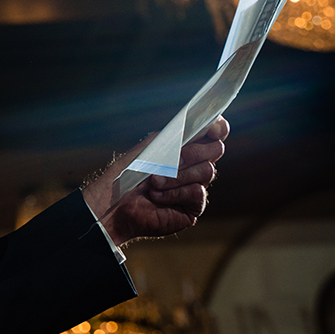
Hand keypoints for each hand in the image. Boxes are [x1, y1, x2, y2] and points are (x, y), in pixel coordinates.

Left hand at [83, 116, 228, 246]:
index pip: (214, 133)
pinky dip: (175, 192)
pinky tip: (157, 196)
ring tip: (154, 181)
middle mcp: (194, 165)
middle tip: (172, 160)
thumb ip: (175, 134)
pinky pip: (197, 193)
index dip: (219, 128)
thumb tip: (197, 126)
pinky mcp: (193, 207)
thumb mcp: (151, 146)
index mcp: (185, 147)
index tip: (212, 129)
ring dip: (177, 175)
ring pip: (207, 171)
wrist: (115, 202)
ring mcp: (195, 185)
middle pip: (215, 150)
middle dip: (193, 153)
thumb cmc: (129, 173)